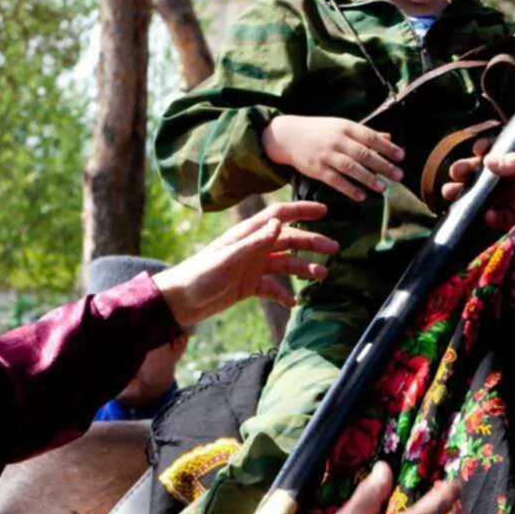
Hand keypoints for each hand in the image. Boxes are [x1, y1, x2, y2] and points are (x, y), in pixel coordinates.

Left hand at [154, 200, 338, 323]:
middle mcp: (253, 247)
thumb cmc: (199, 275)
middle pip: (289, 240)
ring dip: (304, 268)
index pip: (279, 215)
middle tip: (334, 249)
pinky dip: (285, 294)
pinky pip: (274, 287)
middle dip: (312, 242)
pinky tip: (294, 302)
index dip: (301, 211)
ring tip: (322, 277)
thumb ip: (254, 243)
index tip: (324, 211)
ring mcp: (252, 266)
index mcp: (247, 235)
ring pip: (286, 263)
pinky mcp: (249, 285)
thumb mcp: (228, 259)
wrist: (179, 301)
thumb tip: (280, 224)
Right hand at [261, 115, 403, 201]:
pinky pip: (335, 181)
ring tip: (383, 188)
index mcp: (346, 127)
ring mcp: (327, 155)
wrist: (288, 136)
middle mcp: (337, 140)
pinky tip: (361, 196)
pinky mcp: (317, 169)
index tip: (402, 157)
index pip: (371, 137)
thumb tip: (389, 138)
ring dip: (368, 178)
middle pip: (364, 154)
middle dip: (383, 165)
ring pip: (351, 168)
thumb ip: (366, 133)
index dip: (387, 148)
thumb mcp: (342, 126)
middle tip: (399, 176)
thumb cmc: (320, 131)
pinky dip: (349, 189)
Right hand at [444, 141, 514, 262]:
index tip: (475, 151)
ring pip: (486, 196)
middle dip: (468, 173)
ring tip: (452, 194)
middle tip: (455, 174)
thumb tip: (488, 160)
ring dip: (469, 195)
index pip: (499, 150)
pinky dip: (489, 216)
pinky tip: (486, 214)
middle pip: (486, 173)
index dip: (483, 150)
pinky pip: (498, 216)